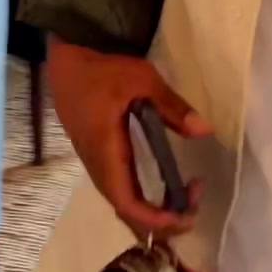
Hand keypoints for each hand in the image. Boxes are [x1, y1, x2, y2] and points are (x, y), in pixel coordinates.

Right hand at [47, 38, 209, 239]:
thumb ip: (172, 106)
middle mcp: (96, 164)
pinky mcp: (94, 151)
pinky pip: (117, 186)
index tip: (185, 213)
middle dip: (160, 219)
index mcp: (105, 152)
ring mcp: (93, 159)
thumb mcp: (142, 80)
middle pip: (125, 210)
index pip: (127, 203)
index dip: (155, 218)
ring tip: (183, 200)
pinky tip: (160, 186)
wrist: (66, 52)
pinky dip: (141, 197)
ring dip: (151, 209)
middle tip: (193, 207)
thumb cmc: (103, 66)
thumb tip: (204, 131)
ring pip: (120, 200)